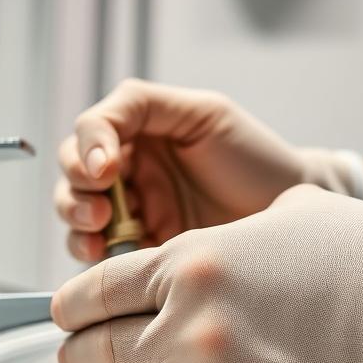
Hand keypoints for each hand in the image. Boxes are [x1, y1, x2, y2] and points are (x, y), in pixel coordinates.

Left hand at [52, 185, 362, 362]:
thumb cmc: (362, 264)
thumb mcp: (280, 219)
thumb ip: (220, 241)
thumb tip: (192, 260)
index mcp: (190, 268)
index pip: (94, 291)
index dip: (70, 307)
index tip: (62, 317)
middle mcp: (189, 329)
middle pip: (97, 352)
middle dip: (78, 355)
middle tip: (74, 357)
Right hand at [54, 78, 362, 261]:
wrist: (291, 216)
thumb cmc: (256, 160)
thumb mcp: (206, 113)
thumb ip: (145, 105)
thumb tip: (97, 135)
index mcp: (140, 131)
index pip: (90, 129)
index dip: (88, 148)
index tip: (106, 170)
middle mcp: (128, 170)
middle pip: (72, 172)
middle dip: (77, 190)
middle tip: (103, 209)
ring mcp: (130, 211)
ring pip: (75, 212)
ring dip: (77, 222)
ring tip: (102, 232)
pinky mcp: (138, 252)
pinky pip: (97, 253)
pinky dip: (91, 254)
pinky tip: (106, 256)